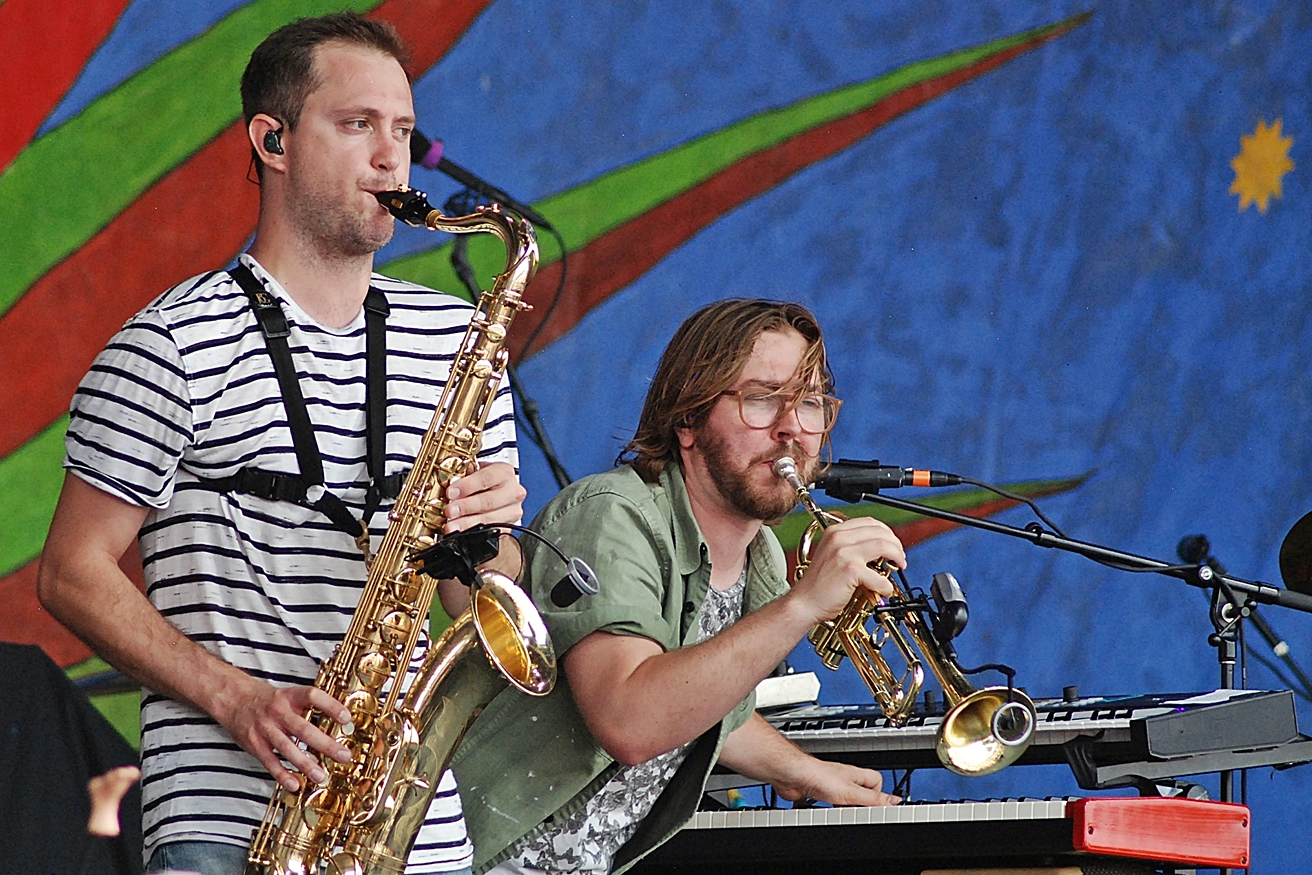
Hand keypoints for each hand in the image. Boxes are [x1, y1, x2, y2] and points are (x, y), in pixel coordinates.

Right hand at [218, 679, 353, 792]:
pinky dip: (282, 775)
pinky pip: (270, 762)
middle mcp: (278, 712)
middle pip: (303, 729)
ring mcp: (265, 728)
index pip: (313, 696)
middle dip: (325, 744)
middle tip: (344, 756)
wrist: (235, 699)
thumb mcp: (290, 695)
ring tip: (322, 777)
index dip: (331, 706)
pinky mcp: (255, 744)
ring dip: (306, 764)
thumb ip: (311, 707)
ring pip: (287, 748)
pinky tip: (295, 784)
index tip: (347, 718)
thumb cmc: (270, 700)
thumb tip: (343, 719)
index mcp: (290, 696)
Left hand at [444, 461, 525, 532]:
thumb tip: (449, 490)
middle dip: (466, 507)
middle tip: (449, 511)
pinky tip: (462, 535)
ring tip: (451, 526)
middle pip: (489, 501)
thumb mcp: (473, 472)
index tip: (451, 492)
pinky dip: (475, 535)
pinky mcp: (509, 528)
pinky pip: (492, 533)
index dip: (467, 486)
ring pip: (490, 520)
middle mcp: (513, 492)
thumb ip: (463, 478)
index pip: (487, 478)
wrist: (491, 493)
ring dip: (467, 524)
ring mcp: (512, 512)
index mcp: (505, 472)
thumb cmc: (480, 482)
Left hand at [771, 759, 899, 807]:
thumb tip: (895, 801)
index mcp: (856, 776)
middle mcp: (844, 780)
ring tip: (843, 815)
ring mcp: (831, 786)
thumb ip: (874, 798)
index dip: (879, 795)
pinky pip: (828, 805)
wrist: (793, 776)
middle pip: (861, 794)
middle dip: (860, 806)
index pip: (877, 782)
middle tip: (858, 815)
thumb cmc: (818, 775)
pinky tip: (827, 815)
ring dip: (843, 810)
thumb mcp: (852, 792)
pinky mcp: (818, 794)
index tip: (881, 809)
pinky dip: (829, 812)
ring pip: (844, 801)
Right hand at [790, 516, 905, 623]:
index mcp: (835, 532)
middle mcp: (839, 537)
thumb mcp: (832, 556)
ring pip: (884, 546)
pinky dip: (887, 585)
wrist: (804, 603)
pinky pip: (879, 576)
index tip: (893, 545)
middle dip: (896, 544)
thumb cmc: (818, 585)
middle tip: (900, 558)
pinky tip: (884, 590)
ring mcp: (844, 552)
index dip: (886, 533)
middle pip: (880, 531)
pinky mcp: (850, 570)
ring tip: (899, 568)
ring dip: (898, 557)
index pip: (870, 523)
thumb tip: (881, 550)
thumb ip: (852, 548)